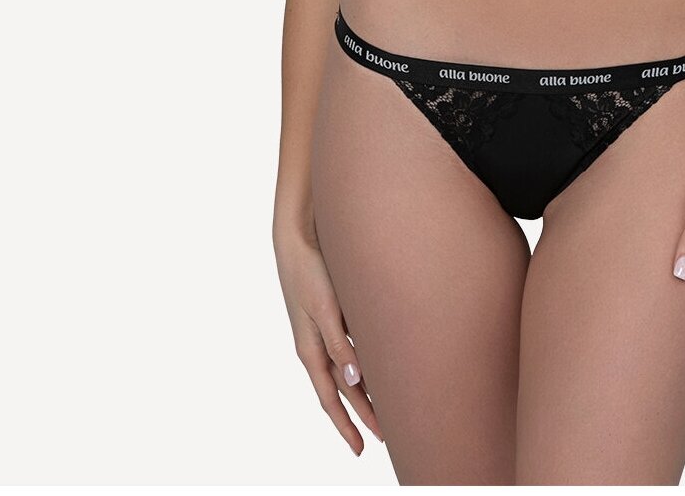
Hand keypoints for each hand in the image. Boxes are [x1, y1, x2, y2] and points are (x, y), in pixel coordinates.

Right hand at [273, 220, 384, 453]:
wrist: (298, 237)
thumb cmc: (309, 272)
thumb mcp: (325, 308)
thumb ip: (339, 343)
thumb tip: (354, 380)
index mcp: (311, 350)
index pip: (332, 398)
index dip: (346, 425)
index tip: (362, 448)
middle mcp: (317, 345)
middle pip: (343, 389)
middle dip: (362, 414)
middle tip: (384, 437)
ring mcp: (324, 330)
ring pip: (347, 370)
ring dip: (365, 391)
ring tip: (386, 408)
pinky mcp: (332, 314)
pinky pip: (350, 348)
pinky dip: (364, 363)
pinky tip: (379, 364)